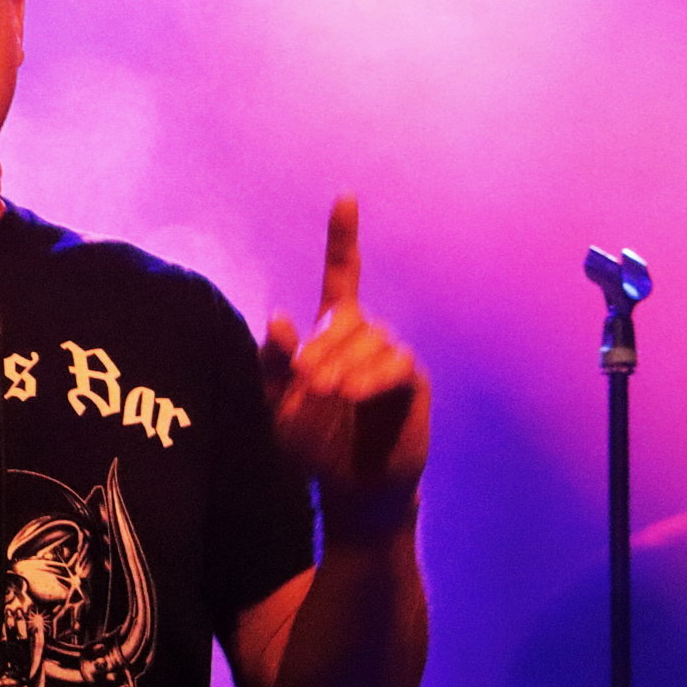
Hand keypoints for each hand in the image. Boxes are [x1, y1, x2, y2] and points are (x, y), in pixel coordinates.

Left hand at [261, 195, 429, 535]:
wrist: (349, 490)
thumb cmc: (312, 445)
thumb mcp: (279, 405)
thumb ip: (274, 363)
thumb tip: (280, 316)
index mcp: (333, 333)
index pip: (342, 274)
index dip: (343, 237)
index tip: (345, 196)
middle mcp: (366, 337)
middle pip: (347, 319)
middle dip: (322, 350)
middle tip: (307, 386)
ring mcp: (392, 357)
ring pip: (371, 340)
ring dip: (344, 366)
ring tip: (328, 396)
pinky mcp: (412, 383)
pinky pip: (396, 365)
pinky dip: (372, 377)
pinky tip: (353, 394)